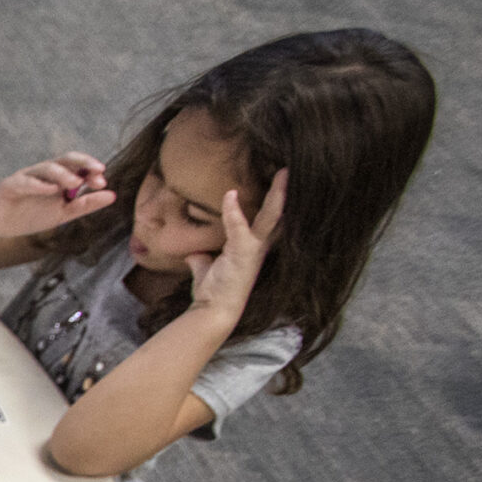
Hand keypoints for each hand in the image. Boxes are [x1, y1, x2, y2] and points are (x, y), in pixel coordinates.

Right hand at [0, 153, 115, 240]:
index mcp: (58, 177)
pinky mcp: (10, 184)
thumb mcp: (63, 213)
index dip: (91, 170)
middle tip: (97, 169)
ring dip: (63, 174)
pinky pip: (26, 181)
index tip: (103, 181)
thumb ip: (86, 204)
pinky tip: (51, 190)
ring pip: (47, 168)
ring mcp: (27, 176)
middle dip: (82, 162)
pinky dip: (39, 185)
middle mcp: (44, 173)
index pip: (78, 167)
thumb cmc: (30, 217)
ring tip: (76, 183)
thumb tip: (113, 195)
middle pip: (65, 160)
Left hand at [185, 169, 287, 325]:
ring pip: (270, 216)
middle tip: (288, 170)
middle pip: (276, 214)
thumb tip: (193, 254)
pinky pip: (238, 227)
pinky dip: (233, 211)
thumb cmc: (213, 292)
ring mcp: (253, 249)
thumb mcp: (206, 270)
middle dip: (283, 192)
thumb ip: (202, 259)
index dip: (274, 202)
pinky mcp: (242, 253)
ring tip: (282, 173)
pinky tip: (230, 195)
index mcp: (252, 247)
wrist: (213, 311)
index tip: (278, 182)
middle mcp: (258, 246)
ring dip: (276, 194)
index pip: (266, 220)